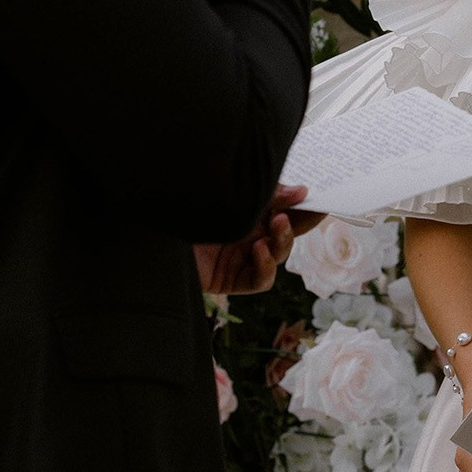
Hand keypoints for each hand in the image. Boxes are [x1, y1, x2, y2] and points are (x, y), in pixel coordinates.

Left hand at [193, 184, 322, 293]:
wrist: (148, 237)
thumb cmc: (186, 206)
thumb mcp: (230, 196)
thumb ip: (267, 196)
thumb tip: (301, 192)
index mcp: (245, 208)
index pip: (283, 207)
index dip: (304, 205)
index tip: (322, 198)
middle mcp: (244, 231)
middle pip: (285, 230)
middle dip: (299, 222)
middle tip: (308, 210)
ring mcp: (237, 256)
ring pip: (276, 254)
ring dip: (282, 242)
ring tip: (275, 226)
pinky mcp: (228, 279)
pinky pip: (258, 280)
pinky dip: (265, 266)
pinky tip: (258, 251)